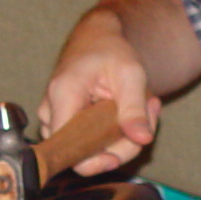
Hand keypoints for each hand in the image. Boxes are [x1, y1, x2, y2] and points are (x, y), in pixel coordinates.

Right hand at [41, 23, 159, 176]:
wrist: (96, 38)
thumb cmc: (110, 50)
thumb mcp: (130, 73)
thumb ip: (134, 107)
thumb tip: (142, 140)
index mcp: (63, 95)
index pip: (69, 148)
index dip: (97, 160)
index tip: (125, 150)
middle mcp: (51, 112)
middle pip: (84, 154)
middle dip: (123, 142)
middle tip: (150, 110)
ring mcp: (55, 120)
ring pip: (90, 151)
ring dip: (123, 137)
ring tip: (143, 105)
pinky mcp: (65, 125)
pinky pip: (91, 143)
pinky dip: (116, 134)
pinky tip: (130, 110)